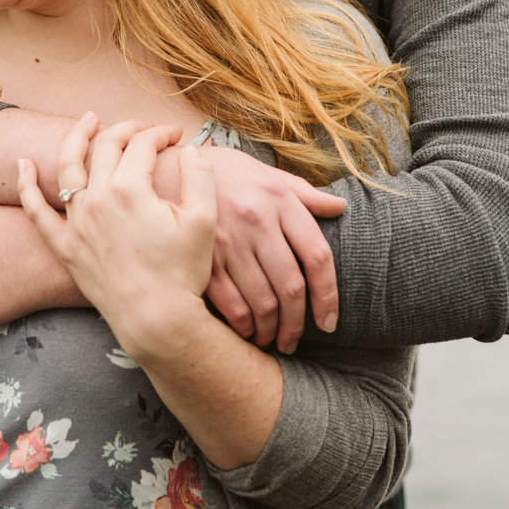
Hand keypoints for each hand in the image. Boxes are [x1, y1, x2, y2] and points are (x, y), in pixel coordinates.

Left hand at [17, 115, 216, 361]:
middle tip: (144, 128)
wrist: (156, 319)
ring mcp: (76, 222)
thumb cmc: (182, 271)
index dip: (162, 133)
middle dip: (128, 129)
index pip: (143, 144)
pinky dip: (26, 185)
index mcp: (129, 188)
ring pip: (68, 166)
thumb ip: (199, 175)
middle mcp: (96, 199)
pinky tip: (23, 162)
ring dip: (77, 136)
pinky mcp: (64, 246)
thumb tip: (191, 148)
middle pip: (106, 146)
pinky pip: (35, 211)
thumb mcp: (204, 219)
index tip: (176, 136)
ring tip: (88, 119)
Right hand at [198, 147, 342, 353]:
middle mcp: (256, 220)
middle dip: (298, 324)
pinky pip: (230, 305)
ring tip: (273, 340)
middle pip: (290, 286)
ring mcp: (227, 241)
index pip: (318, 255)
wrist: (168, 168)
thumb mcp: (266, 173)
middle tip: (296, 340)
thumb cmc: (224, 173)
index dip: (328, 295)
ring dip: (271, 331)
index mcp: (278, 198)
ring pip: (262, 302)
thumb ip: (304, 193)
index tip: (329, 321)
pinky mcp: (201, 258)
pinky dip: (243, 327)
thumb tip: (340, 206)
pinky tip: (246, 332)